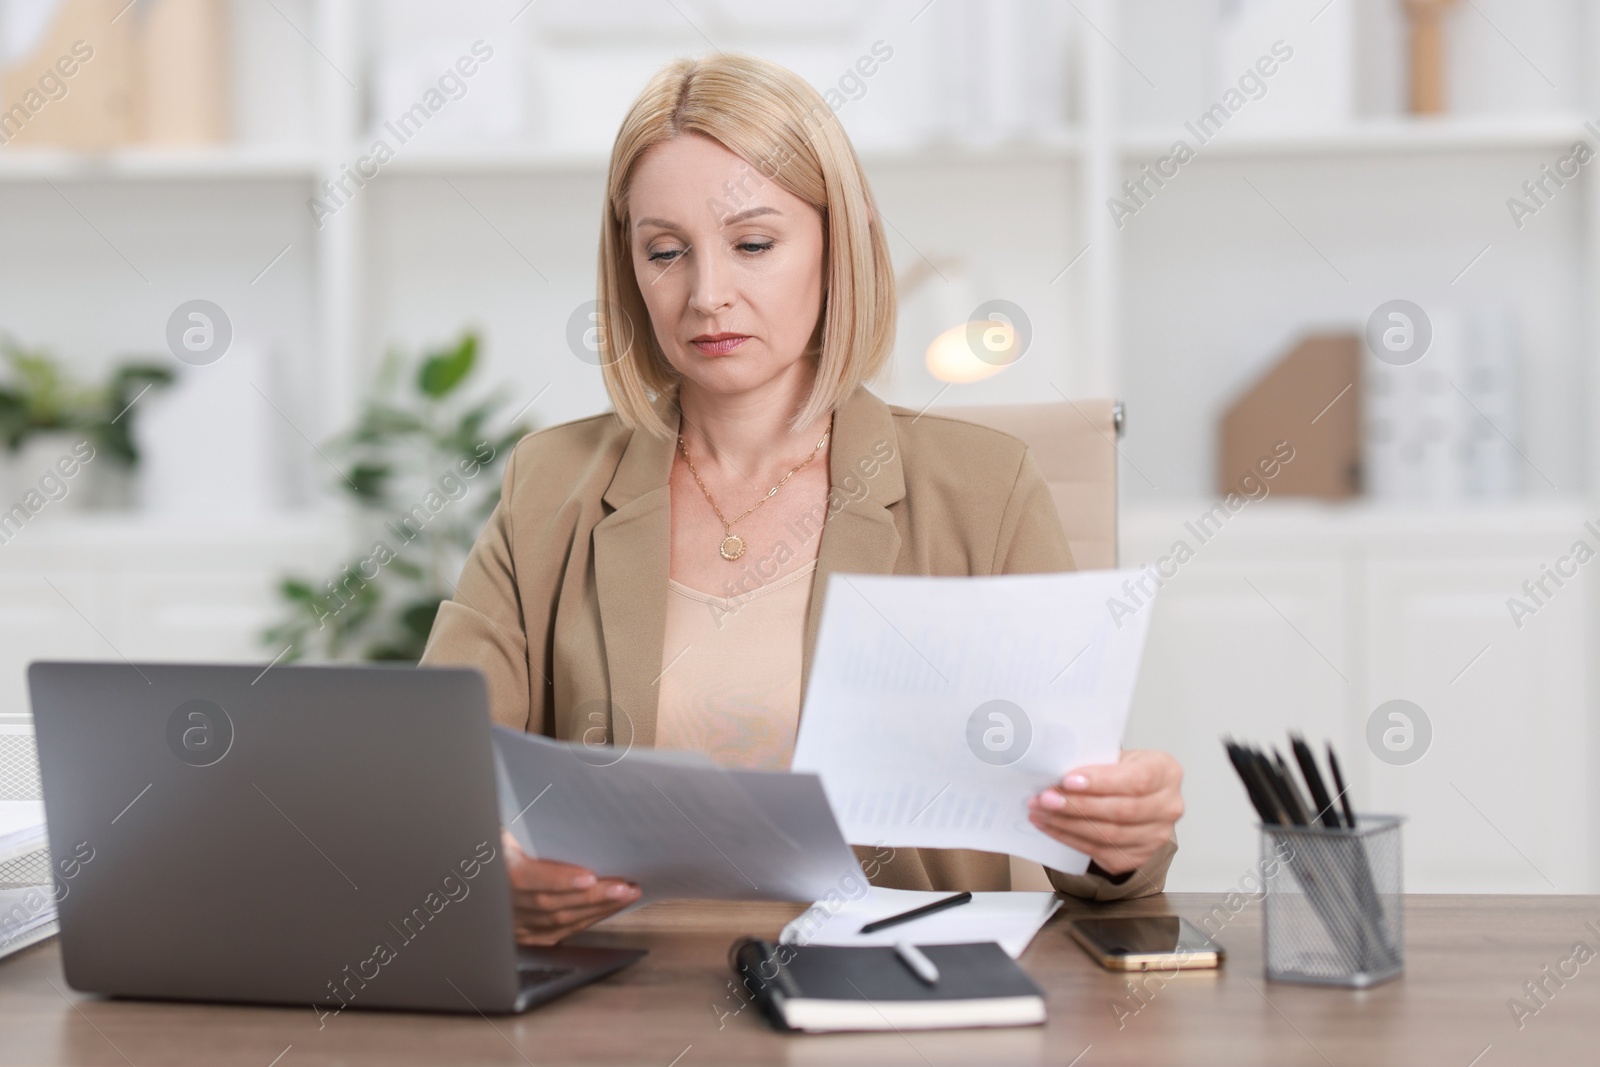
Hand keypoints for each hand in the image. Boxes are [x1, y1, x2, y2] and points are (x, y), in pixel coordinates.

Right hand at [501, 829, 639, 944]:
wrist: (481, 872)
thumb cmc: (501, 845)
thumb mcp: (508, 830)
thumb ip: (530, 832)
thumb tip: (566, 817)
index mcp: (498, 871)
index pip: (526, 880)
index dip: (559, 881)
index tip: (590, 878)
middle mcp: (504, 903)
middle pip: (552, 906)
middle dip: (593, 898)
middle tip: (625, 887)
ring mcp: (514, 924)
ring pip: (559, 923)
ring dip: (597, 911)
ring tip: (625, 896)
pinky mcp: (524, 934)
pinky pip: (558, 933)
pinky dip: (586, 921)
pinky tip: (606, 911)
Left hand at [1026, 749, 1183, 875]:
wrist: (1136, 798)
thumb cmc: (1124, 773)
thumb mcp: (1117, 757)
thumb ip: (1096, 762)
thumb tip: (1056, 769)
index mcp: (1166, 772)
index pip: (1136, 780)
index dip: (1101, 782)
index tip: (1068, 780)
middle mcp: (1168, 806)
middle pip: (1120, 811)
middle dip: (1076, 805)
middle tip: (1045, 798)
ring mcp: (1156, 836)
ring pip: (1108, 835)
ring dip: (1067, 824)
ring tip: (1041, 811)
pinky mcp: (1138, 856)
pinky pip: (1099, 851)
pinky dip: (1070, 839)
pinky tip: (1050, 826)